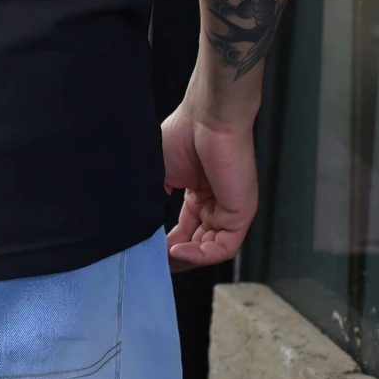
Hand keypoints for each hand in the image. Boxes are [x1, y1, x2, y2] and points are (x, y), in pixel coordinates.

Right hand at [161, 91, 257, 271]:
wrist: (208, 117)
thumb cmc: (186, 132)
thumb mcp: (160, 172)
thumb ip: (153, 199)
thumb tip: (137, 223)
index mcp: (199, 195)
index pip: (186, 231)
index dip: (167, 245)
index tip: (147, 252)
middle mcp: (216, 205)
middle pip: (197, 245)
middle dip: (175, 257)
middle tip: (153, 262)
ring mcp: (229, 210)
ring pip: (209, 250)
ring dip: (185, 260)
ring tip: (163, 258)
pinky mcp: (240, 214)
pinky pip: (222, 248)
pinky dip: (199, 256)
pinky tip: (177, 251)